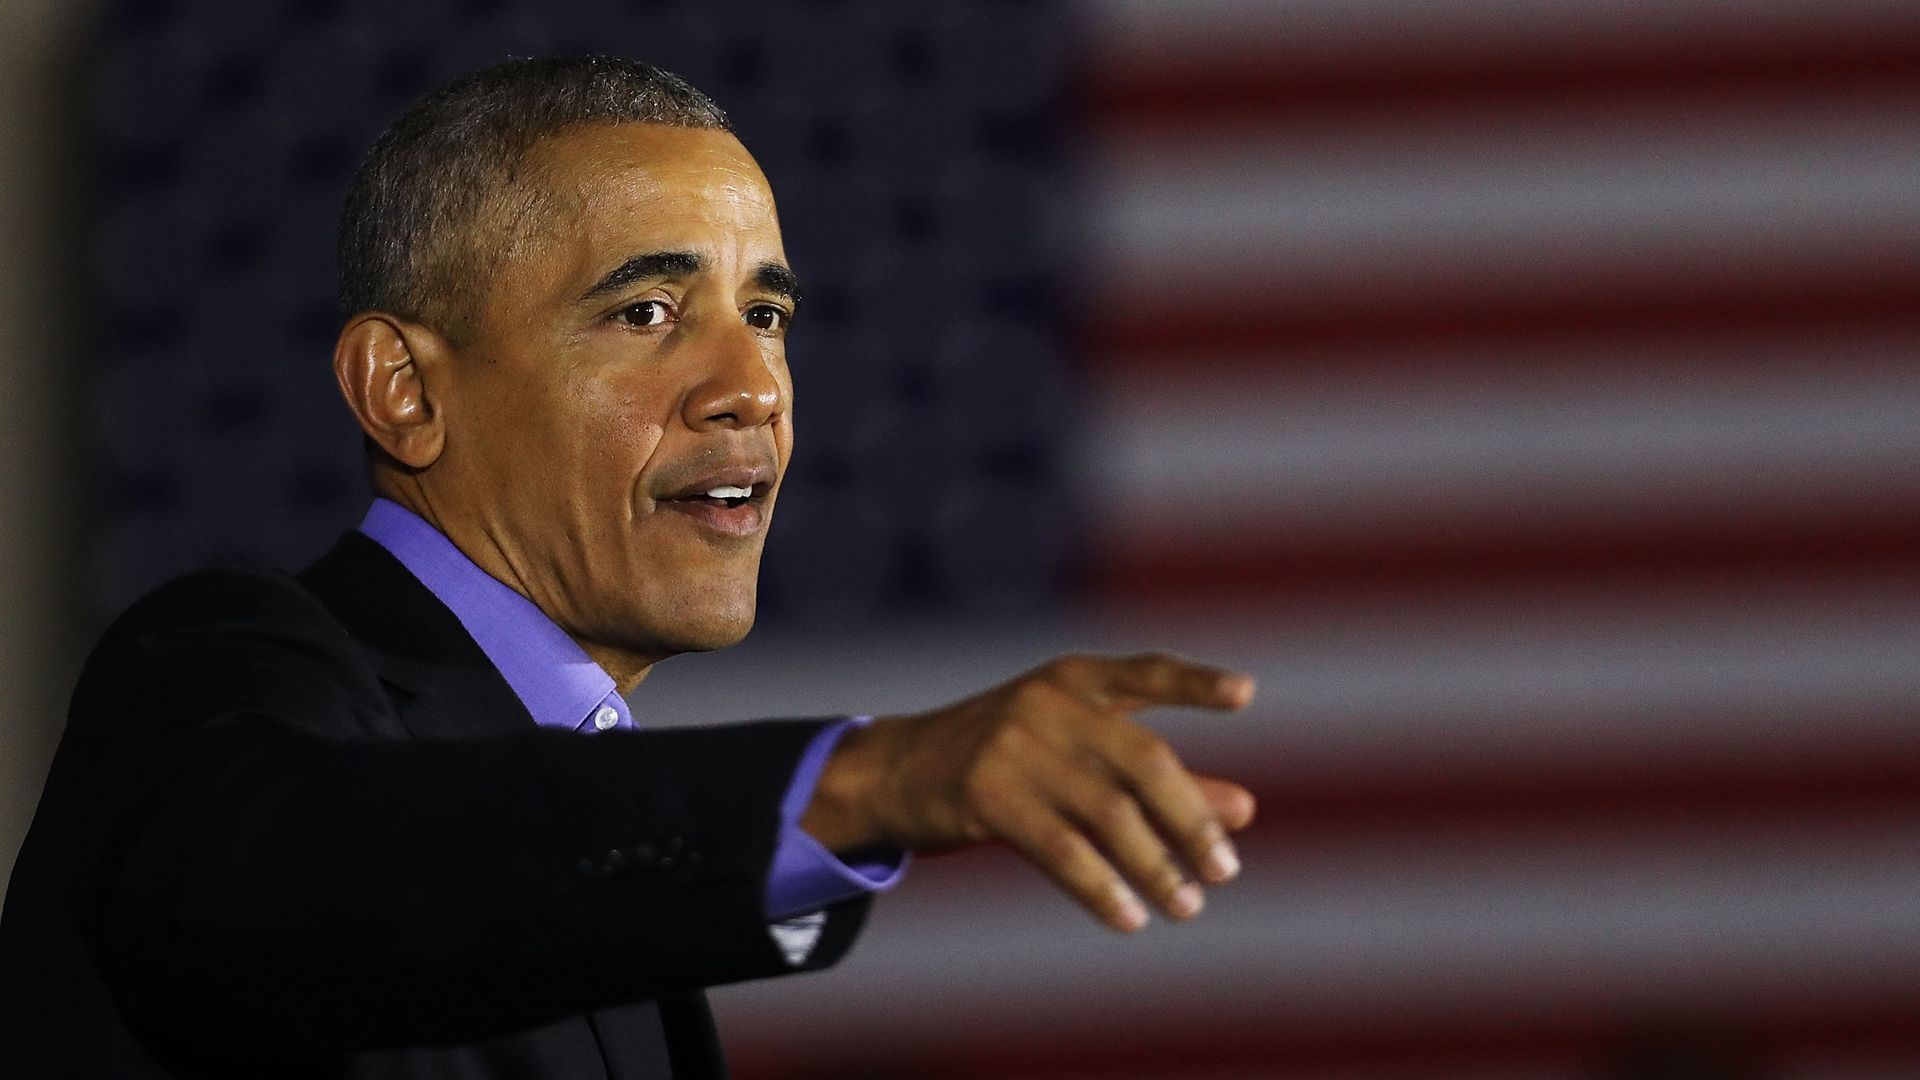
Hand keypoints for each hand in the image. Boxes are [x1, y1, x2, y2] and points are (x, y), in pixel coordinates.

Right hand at [802, 653, 1256, 931]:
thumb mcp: (1077, 754)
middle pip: (1143, 761)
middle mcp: (1048, 703)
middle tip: (1226, 871)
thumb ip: (1160, 779)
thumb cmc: (1005, 760)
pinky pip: (1062, 850)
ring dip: (1156, 867)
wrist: (896, 770)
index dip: (1194, 683)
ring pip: (1109, 814)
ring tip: (1187, 907)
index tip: (1246, 693)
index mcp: (1074, 680)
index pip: (1145, 673)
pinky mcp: (985, 794)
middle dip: (1192, 819)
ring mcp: (1014, 747)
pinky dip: (1103, 889)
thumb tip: (1247, 810)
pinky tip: (1129, 918)